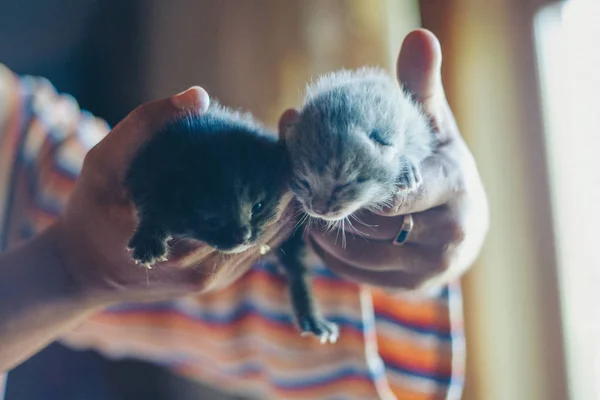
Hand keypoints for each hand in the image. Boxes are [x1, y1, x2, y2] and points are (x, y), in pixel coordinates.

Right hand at [52, 87, 293, 305]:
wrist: (83, 269)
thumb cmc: (91, 212)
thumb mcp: (104, 162)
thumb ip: (146, 126)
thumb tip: (200, 96)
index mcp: (187, 243)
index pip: (257, 205)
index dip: (281, 166)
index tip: (290, 125)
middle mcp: (210, 267)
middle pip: (273, 221)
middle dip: (287, 178)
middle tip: (291, 137)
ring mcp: (216, 278)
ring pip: (271, 236)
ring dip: (283, 198)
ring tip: (285, 157)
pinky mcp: (216, 278)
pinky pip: (257, 247)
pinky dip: (269, 216)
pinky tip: (269, 187)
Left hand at [279, 29, 488, 292]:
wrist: (463, 224)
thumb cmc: (440, 166)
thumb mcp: (434, 126)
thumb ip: (421, 88)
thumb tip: (419, 36)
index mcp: (453, 188)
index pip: (396, 191)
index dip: (357, 181)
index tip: (328, 164)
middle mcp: (448, 236)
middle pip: (369, 222)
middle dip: (335, 201)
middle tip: (305, 180)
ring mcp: (428, 268)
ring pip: (357, 252)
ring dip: (325, 229)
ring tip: (311, 204)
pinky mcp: (409, 288)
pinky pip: (355, 273)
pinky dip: (330, 252)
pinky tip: (322, 230)